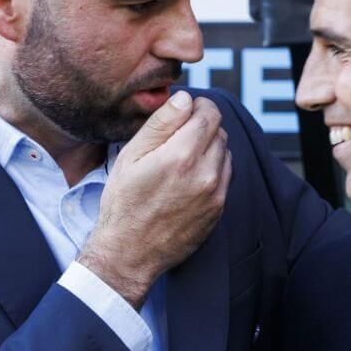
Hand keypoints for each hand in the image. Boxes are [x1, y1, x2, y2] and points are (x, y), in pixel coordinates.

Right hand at [78, 91, 231, 308]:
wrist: (130, 252)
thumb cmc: (124, 202)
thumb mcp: (132, 156)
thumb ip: (161, 123)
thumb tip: (185, 98)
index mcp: (181, 155)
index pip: (209, 113)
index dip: (197, 107)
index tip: (185, 112)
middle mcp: (205, 172)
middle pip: (219, 130)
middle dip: (202, 127)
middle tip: (179, 137)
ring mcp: (216, 192)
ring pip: (225, 152)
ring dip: (210, 148)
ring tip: (182, 159)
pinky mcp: (219, 208)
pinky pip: (226, 175)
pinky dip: (213, 168)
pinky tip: (190, 177)